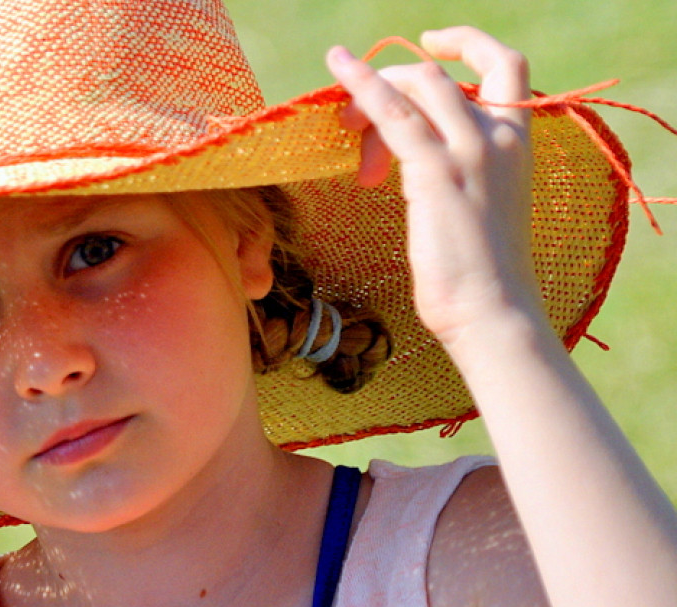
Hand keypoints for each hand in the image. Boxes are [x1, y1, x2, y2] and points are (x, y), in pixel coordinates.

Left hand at [327, 27, 541, 350]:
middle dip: (391, 88)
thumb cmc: (484, 280)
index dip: (467, 44)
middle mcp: (498, 137)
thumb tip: (421, 169)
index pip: (506, 66)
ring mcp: (470, 151)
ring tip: (347, 131)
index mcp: (518, 143)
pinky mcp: (436, 171)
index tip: (431, 43)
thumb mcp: (483, 213)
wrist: (492, 314)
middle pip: (437, 79)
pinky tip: (337, 68)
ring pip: (416, 87)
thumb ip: (464, 178)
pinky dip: (363, 85)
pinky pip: (394, 112)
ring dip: (371, 98)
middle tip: (356, 126)